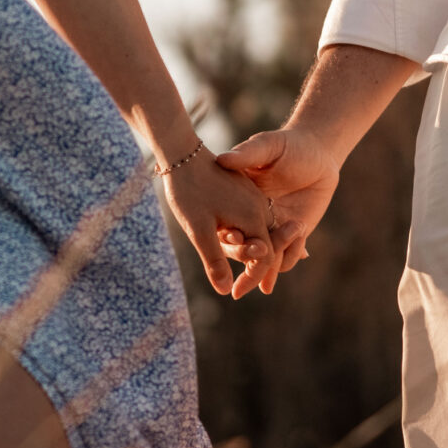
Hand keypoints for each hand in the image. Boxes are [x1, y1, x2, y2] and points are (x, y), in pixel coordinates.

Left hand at [161, 146, 303, 295]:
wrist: (182, 153)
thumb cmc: (188, 191)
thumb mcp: (199, 229)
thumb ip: (215, 260)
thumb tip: (225, 291)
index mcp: (253, 217)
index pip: (265, 256)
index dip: (253, 276)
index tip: (237, 294)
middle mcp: (259, 206)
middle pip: (266, 243)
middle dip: (256, 264)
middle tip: (248, 286)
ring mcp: (253, 196)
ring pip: (259, 230)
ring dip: (252, 248)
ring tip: (244, 267)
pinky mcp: (244, 190)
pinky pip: (252, 217)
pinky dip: (247, 232)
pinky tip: (233, 239)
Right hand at [216, 127, 339, 296]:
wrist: (318, 153)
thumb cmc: (288, 145)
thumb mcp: (267, 145)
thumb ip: (247, 153)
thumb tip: (223, 159)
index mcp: (237, 202)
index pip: (226, 227)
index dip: (228, 235)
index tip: (234, 235)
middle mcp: (250, 220)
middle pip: (241, 251)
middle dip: (249, 257)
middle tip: (262, 250)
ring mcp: (271, 230)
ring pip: (265, 259)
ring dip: (275, 257)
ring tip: (295, 228)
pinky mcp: (292, 235)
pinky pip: (287, 257)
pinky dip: (292, 256)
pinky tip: (302, 247)